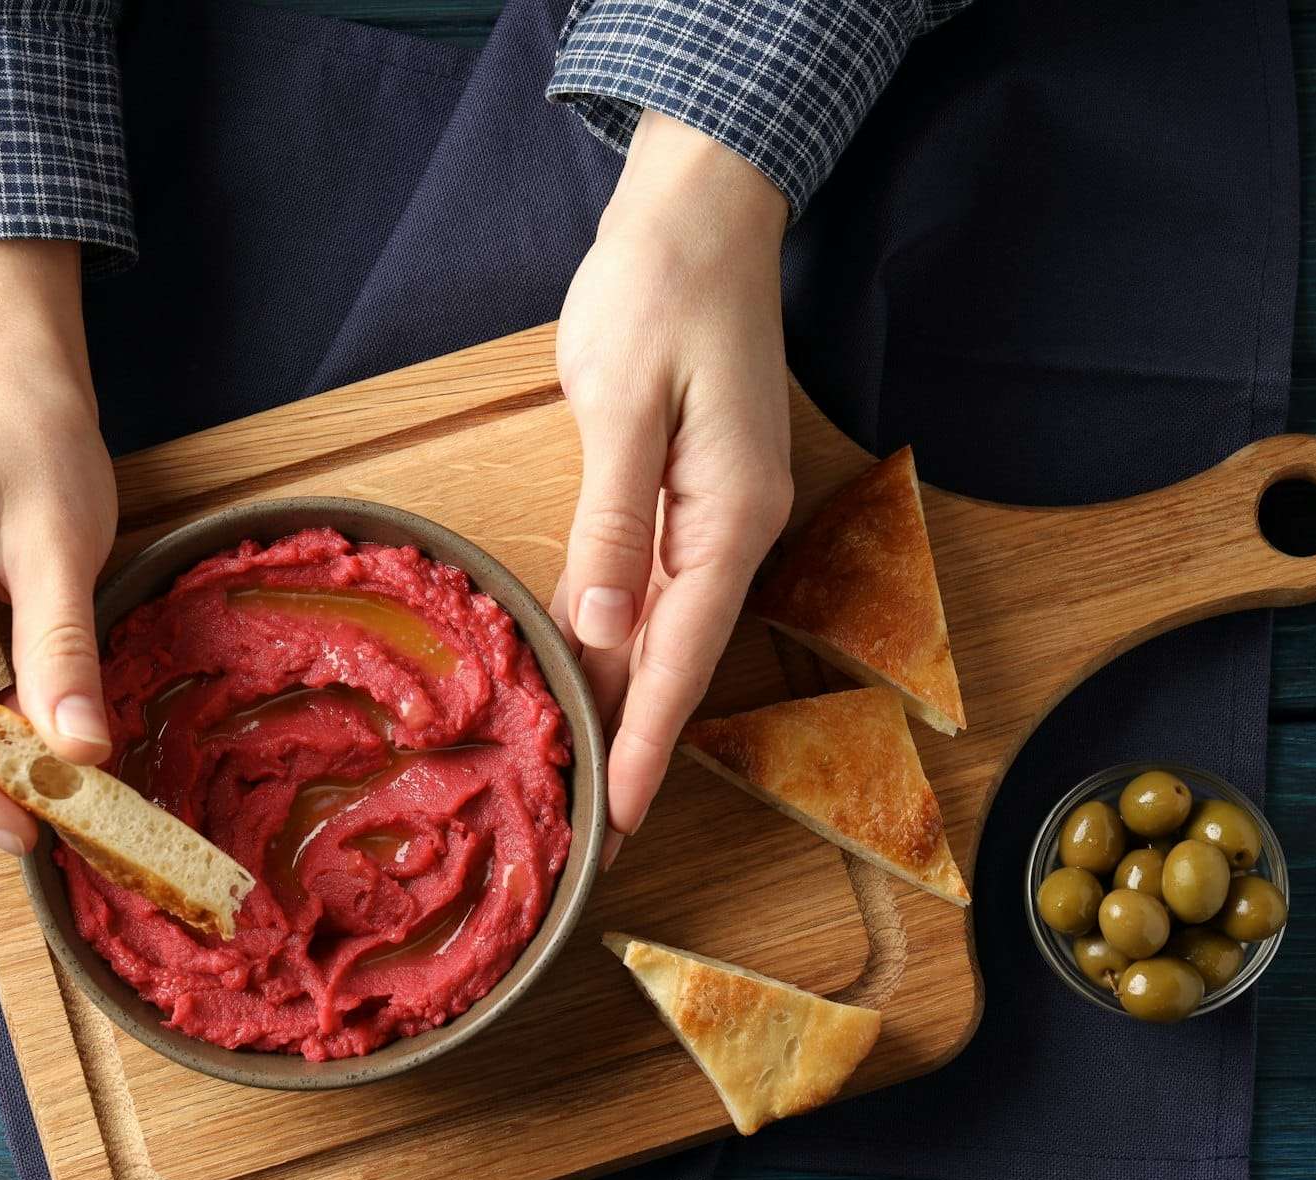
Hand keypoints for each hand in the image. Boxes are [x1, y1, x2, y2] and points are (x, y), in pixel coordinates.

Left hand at [553, 111, 793, 855]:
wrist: (700, 211)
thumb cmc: (659, 291)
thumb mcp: (623, 403)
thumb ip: (613, 523)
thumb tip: (601, 631)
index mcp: (728, 517)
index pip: (682, 659)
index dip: (645, 746)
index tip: (616, 825)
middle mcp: (734, 528)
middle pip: (680, 661)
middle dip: (634, 746)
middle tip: (587, 831)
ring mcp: (717, 512)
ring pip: (667, 632)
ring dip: (627, 701)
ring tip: (581, 778)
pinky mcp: (690, 493)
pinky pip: (657, 588)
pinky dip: (625, 641)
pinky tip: (590, 675)